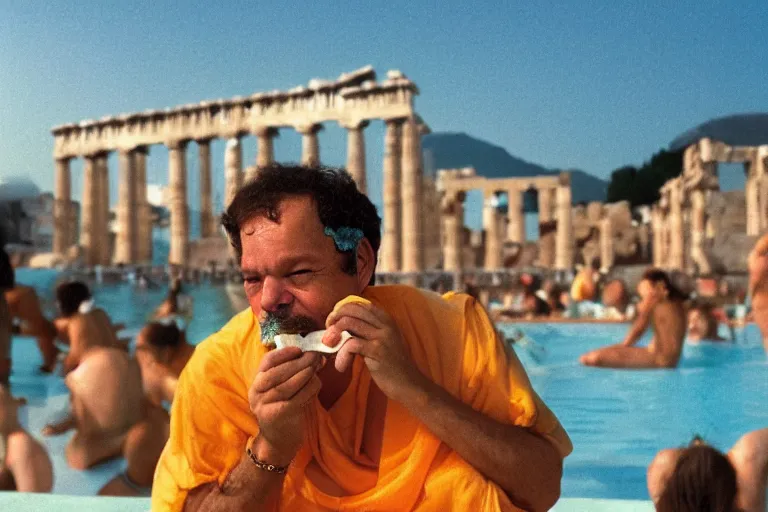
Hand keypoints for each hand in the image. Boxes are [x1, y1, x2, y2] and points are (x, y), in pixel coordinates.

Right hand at [248, 347, 321, 464]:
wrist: (278, 441)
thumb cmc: (284, 410)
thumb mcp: (283, 390)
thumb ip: (293, 373)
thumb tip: (316, 357)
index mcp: (257, 384)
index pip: (267, 362)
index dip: (283, 353)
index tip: (299, 349)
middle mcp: (257, 393)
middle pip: (278, 372)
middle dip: (299, 361)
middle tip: (315, 356)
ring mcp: (266, 405)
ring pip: (289, 383)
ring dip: (306, 373)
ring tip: (317, 367)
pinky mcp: (279, 415)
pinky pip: (298, 396)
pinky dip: (310, 388)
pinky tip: (316, 384)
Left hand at [323, 302, 427, 402]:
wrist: (409, 385)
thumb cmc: (392, 366)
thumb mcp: (382, 342)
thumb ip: (366, 331)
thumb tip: (340, 326)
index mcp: (386, 319)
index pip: (358, 304)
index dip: (341, 310)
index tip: (333, 323)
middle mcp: (385, 324)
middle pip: (351, 310)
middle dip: (334, 320)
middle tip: (328, 335)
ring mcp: (382, 337)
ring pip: (348, 323)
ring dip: (333, 336)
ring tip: (330, 349)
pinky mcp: (378, 351)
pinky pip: (351, 344)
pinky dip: (341, 355)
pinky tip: (341, 366)